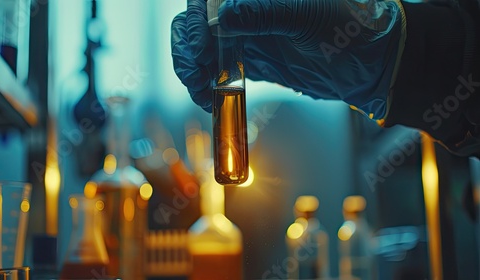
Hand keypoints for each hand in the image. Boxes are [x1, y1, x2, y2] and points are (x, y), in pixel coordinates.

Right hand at [171, 0, 401, 113]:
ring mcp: (248, 35)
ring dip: (191, 68)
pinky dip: (206, 83)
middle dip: (187, 47)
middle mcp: (247, 9)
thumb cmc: (351, 28)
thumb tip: (221, 17)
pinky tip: (207, 97)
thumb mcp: (308, 16)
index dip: (197, 21)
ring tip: (198, 90)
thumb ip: (264, 13)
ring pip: (203, 47)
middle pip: (199, 21)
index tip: (201, 49)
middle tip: (192, 73)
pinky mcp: (252, 60)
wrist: (370, 64)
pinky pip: (217, 69)